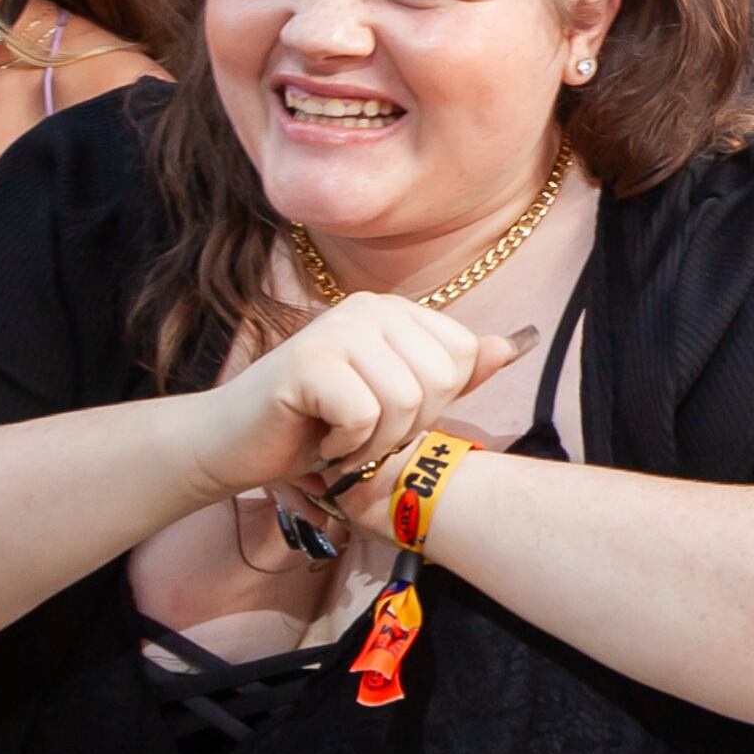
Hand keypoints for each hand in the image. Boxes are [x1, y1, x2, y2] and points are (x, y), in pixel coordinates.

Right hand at [180, 290, 536, 510]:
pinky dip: (345, 445)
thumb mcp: (396, 400)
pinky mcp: (308, 361)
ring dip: (373, 441)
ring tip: (339, 437)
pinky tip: (318, 438)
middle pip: (439, 380)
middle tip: (358, 431)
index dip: (431, 406)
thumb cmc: (317, 427)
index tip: (384, 413)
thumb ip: (455, 372)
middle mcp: (369, 308)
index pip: (462, 358)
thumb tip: (520, 342)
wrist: (233, 445)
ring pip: (405, 400)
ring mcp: (337, 329)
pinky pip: (365, 415)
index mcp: (395, 311)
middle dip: (404, 427)